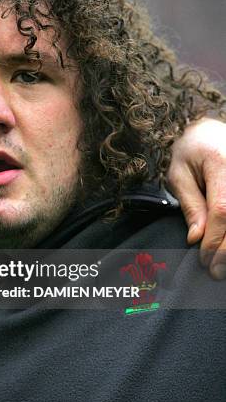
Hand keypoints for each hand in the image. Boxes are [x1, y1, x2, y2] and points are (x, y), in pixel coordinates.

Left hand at [168, 118, 225, 279]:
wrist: (210, 129)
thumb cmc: (191, 151)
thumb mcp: (179, 174)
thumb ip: (190, 205)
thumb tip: (196, 238)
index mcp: (222, 164)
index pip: (223, 209)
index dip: (215, 239)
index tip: (204, 259)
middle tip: (215, 272)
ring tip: (223, 265)